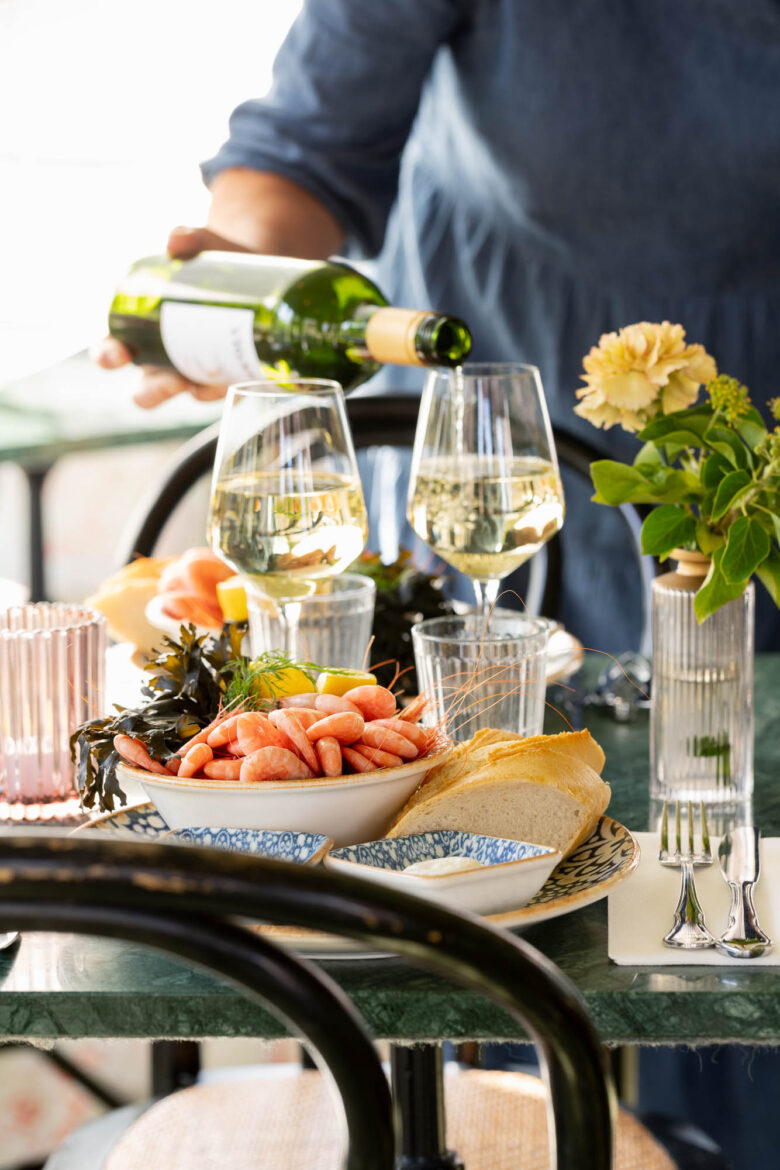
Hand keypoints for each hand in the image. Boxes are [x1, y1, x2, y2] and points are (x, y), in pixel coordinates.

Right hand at [92, 225, 249, 408]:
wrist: (255, 262)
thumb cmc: (212, 255)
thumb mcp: (202, 243)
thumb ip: (187, 238)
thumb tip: (175, 240)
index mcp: (140, 331)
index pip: (113, 351)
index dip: (108, 356)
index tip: (116, 354)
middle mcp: (164, 358)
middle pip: (147, 389)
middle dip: (152, 391)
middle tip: (167, 379)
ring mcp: (195, 369)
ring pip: (185, 394)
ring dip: (192, 394)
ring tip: (199, 384)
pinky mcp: (229, 372)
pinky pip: (224, 388)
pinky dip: (228, 387)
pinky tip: (237, 381)